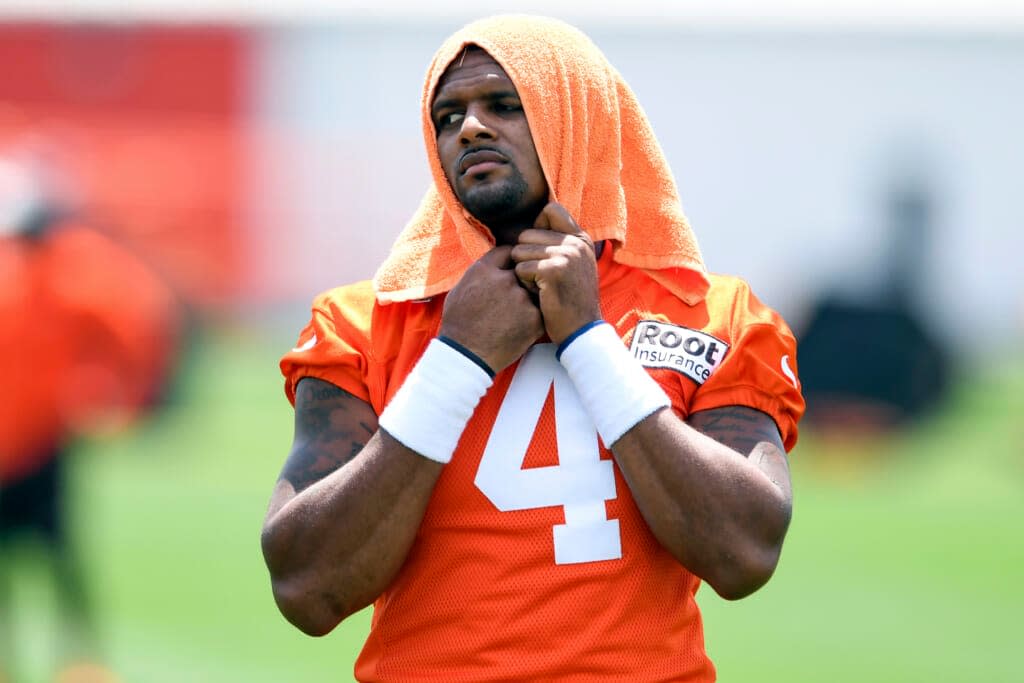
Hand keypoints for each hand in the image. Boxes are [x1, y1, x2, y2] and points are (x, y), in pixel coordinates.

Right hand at [440, 246, 543, 372]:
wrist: (466, 356)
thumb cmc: (458, 325)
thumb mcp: (460, 289)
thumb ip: (479, 273)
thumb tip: (492, 263)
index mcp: (484, 270)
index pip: (508, 252)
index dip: (512, 260)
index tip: (513, 267)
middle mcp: (504, 280)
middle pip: (524, 269)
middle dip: (522, 278)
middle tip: (514, 294)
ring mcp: (521, 298)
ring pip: (534, 289)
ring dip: (529, 297)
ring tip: (513, 314)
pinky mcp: (535, 318)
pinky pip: (540, 310)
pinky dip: (534, 317)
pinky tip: (519, 326)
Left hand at [511, 202, 601, 343]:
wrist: (582, 330)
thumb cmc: (571, 300)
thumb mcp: (574, 265)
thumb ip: (560, 243)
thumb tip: (534, 222)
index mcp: (581, 238)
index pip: (550, 209)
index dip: (536, 227)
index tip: (539, 251)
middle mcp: (576, 243)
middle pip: (527, 234)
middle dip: (525, 257)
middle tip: (540, 278)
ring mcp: (566, 255)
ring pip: (519, 251)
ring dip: (523, 272)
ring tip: (540, 287)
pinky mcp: (553, 271)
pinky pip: (520, 269)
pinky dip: (524, 284)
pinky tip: (539, 295)